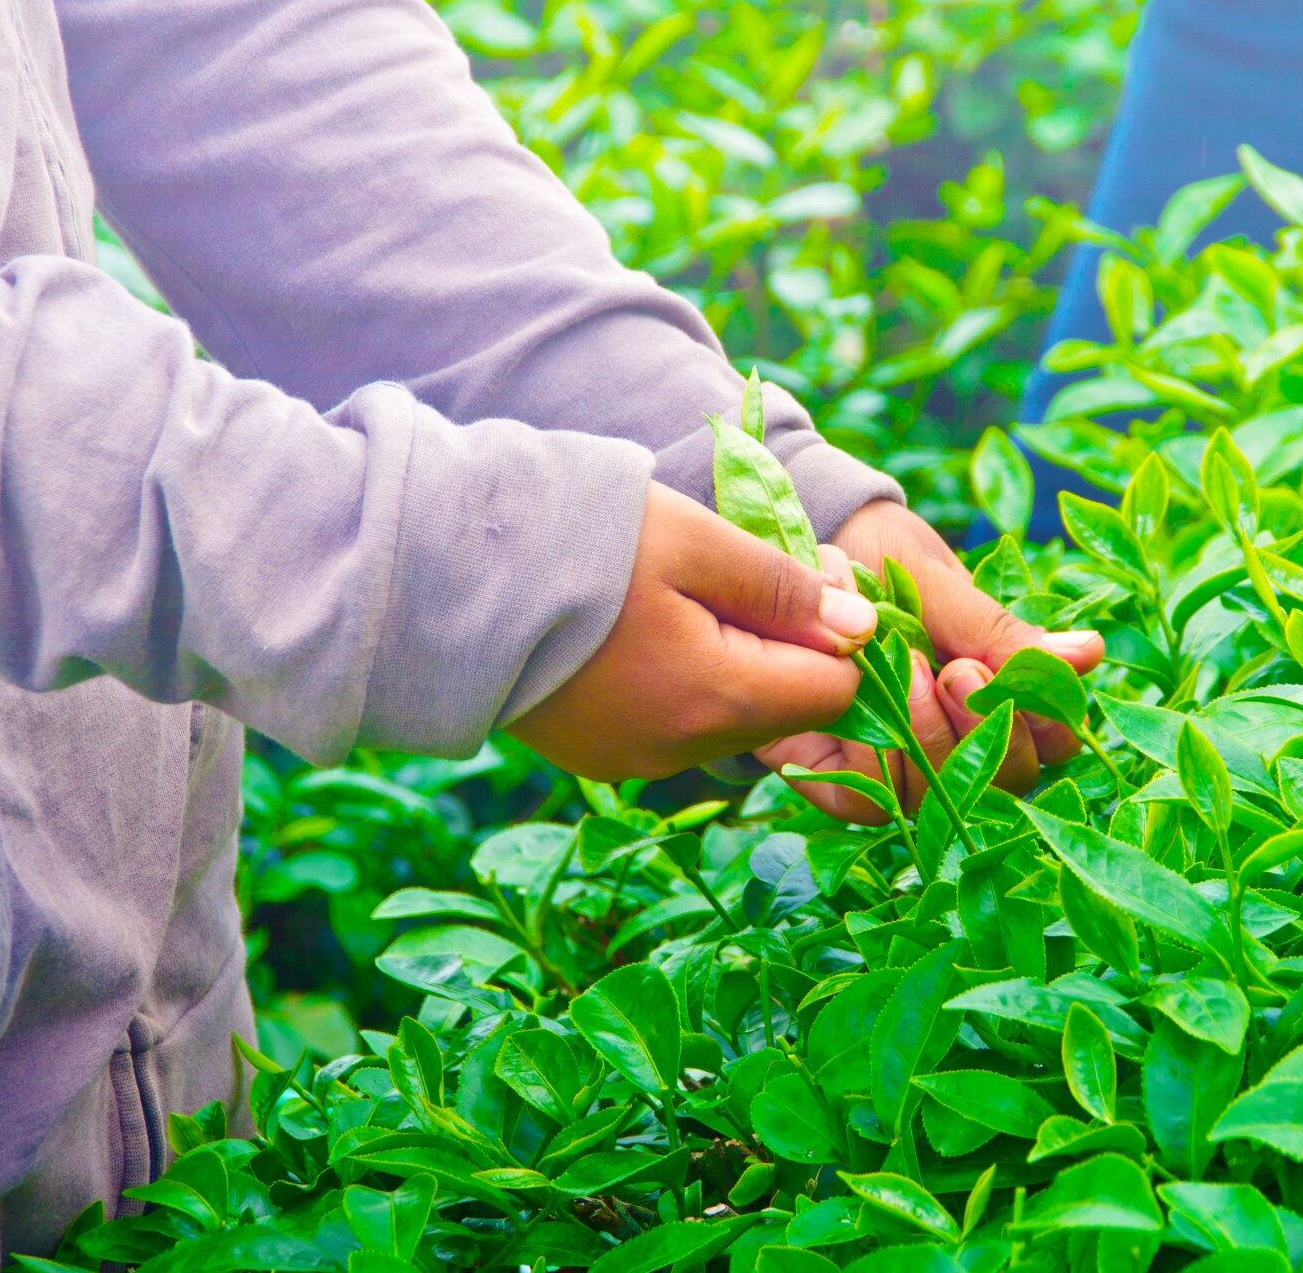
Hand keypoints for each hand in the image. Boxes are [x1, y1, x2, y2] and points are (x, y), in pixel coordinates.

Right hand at [508, 483, 877, 781]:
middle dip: (788, 643)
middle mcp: (682, 751)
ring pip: (731, 715)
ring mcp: (635, 760)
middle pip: (784, 707)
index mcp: (717, 701)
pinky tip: (646, 625)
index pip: (834, 691)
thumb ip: (785, 588)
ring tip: (686, 590)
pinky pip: (678, 722)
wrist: (440, 577)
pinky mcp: (599, 754)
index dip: (839, 631)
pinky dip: (687, 677)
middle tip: (748, 569)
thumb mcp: (697, 543)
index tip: (811, 571)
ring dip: (736, 657)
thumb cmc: (578, 543)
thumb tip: (861, 627)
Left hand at [755, 499, 1103, 821]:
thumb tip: (1089, 653)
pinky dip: (869, 753)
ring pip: (944, 796)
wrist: (797, 554)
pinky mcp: (851, 781)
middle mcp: (966, 739)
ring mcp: (910, 768)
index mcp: (1006, 692)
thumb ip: (1003, 631)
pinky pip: (875, 798)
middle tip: (947, 671)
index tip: (982, 663)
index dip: (1035, 715)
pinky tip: (854, 699)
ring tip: (897, 670)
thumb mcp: (942, 585)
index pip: (1053, 735)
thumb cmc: (882, 560)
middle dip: (979, 729)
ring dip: (924, 735)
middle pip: (1008, 779)